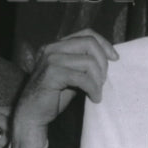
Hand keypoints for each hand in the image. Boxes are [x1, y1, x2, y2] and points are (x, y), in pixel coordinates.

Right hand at [12, 29, 117, 147]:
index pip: (87, 33)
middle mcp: (52, 48)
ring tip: (98, 92)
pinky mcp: (52, 74)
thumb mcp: (71, 75)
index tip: (115, 58)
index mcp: (57, 45)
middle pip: (89, 43)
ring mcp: (50, 59)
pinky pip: (82, 78)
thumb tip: (107, 59)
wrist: (32, 114)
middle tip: (104, 80)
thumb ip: (83, 64)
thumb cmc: (53, 96)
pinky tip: (94, 98)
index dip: (104, 44)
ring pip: (88, 61)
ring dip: (98, 79)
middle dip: (103, 62)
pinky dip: (93, 89)